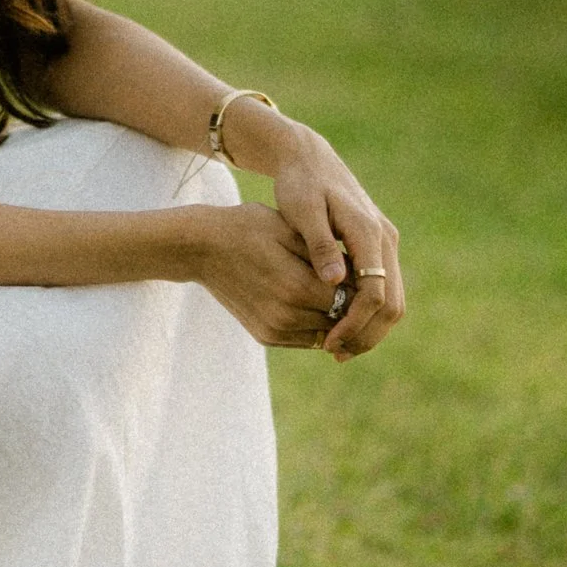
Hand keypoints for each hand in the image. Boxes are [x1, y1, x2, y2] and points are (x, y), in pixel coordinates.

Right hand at [189, 201, 356, 347]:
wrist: (201, 248)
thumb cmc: (247, 228)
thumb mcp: (289, 230)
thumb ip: (325, 255)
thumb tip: (360, 272)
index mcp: (297, 287)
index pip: (352, 297)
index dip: (363, 282)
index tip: (365, 265)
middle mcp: (287, 316)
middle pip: (341, 318)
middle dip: (354, 302)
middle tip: (358, 278)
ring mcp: (275, 330)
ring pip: (327, 332)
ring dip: (337, 315)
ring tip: (337, 287)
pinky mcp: (266, 336)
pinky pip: (306, 337)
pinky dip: (317, 323)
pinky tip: (315, 299)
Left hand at [220, 104, 405, 361]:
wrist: (309, 157)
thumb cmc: (299, 184)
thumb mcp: (301, 211)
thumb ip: (319, 245)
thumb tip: (336, 283)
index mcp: (368, 232)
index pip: (375, 293)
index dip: (355, 324)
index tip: (329, 343)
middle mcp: (385, 239)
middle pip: (393, 304)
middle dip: (367, 334)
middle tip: (336, 353)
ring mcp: (385, 243)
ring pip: (393, 300)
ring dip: (369, 329)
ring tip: (337, 347)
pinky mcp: (378, 246)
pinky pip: (383, 289)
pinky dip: (368, 313)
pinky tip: (341, 326)